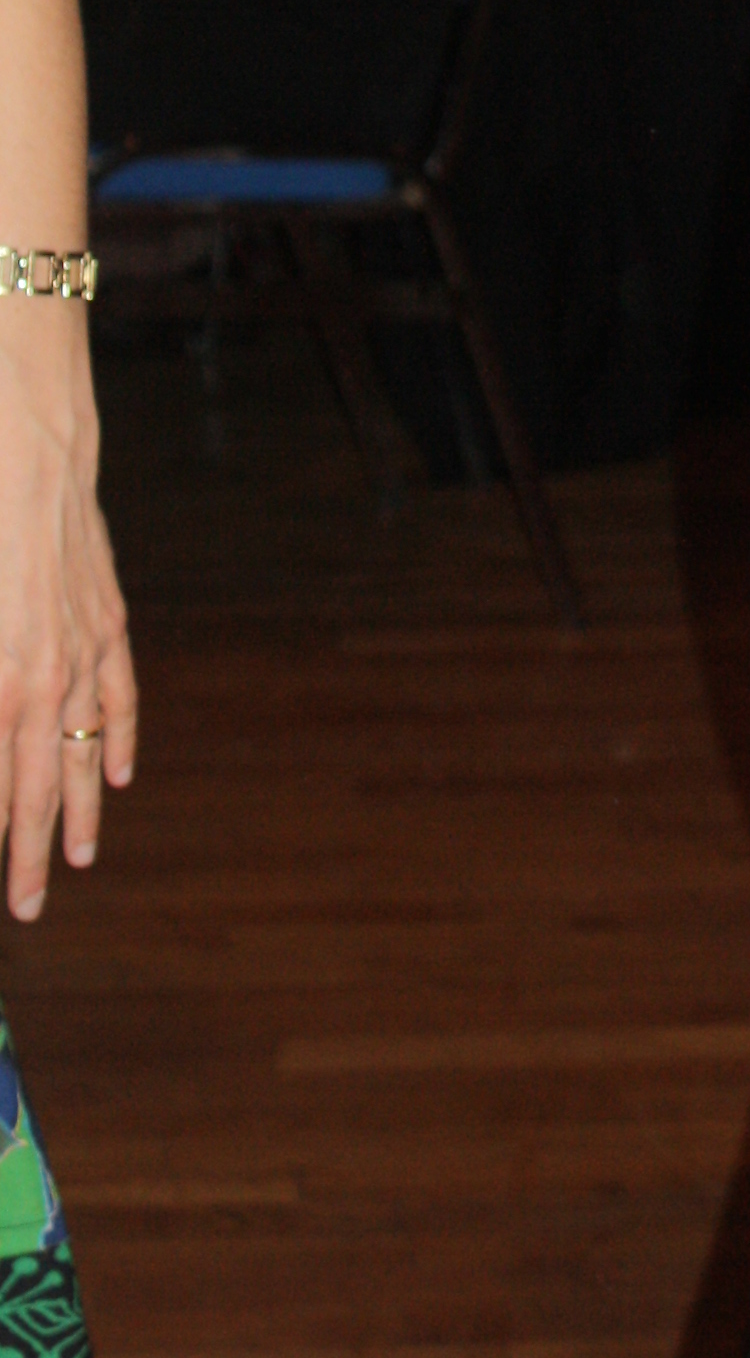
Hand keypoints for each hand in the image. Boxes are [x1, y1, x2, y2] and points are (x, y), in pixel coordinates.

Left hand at [0, 365, 135, 919]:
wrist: (26, 445)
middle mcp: (42, 679)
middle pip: (34, 787)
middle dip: (24, 853)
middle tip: (23, 912)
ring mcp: (82, 648)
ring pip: (83, 751)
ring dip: (75, 810)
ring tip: (74, 861)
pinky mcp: (105, 616)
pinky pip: (118, 694)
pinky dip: (118, 738)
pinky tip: (116, 775)